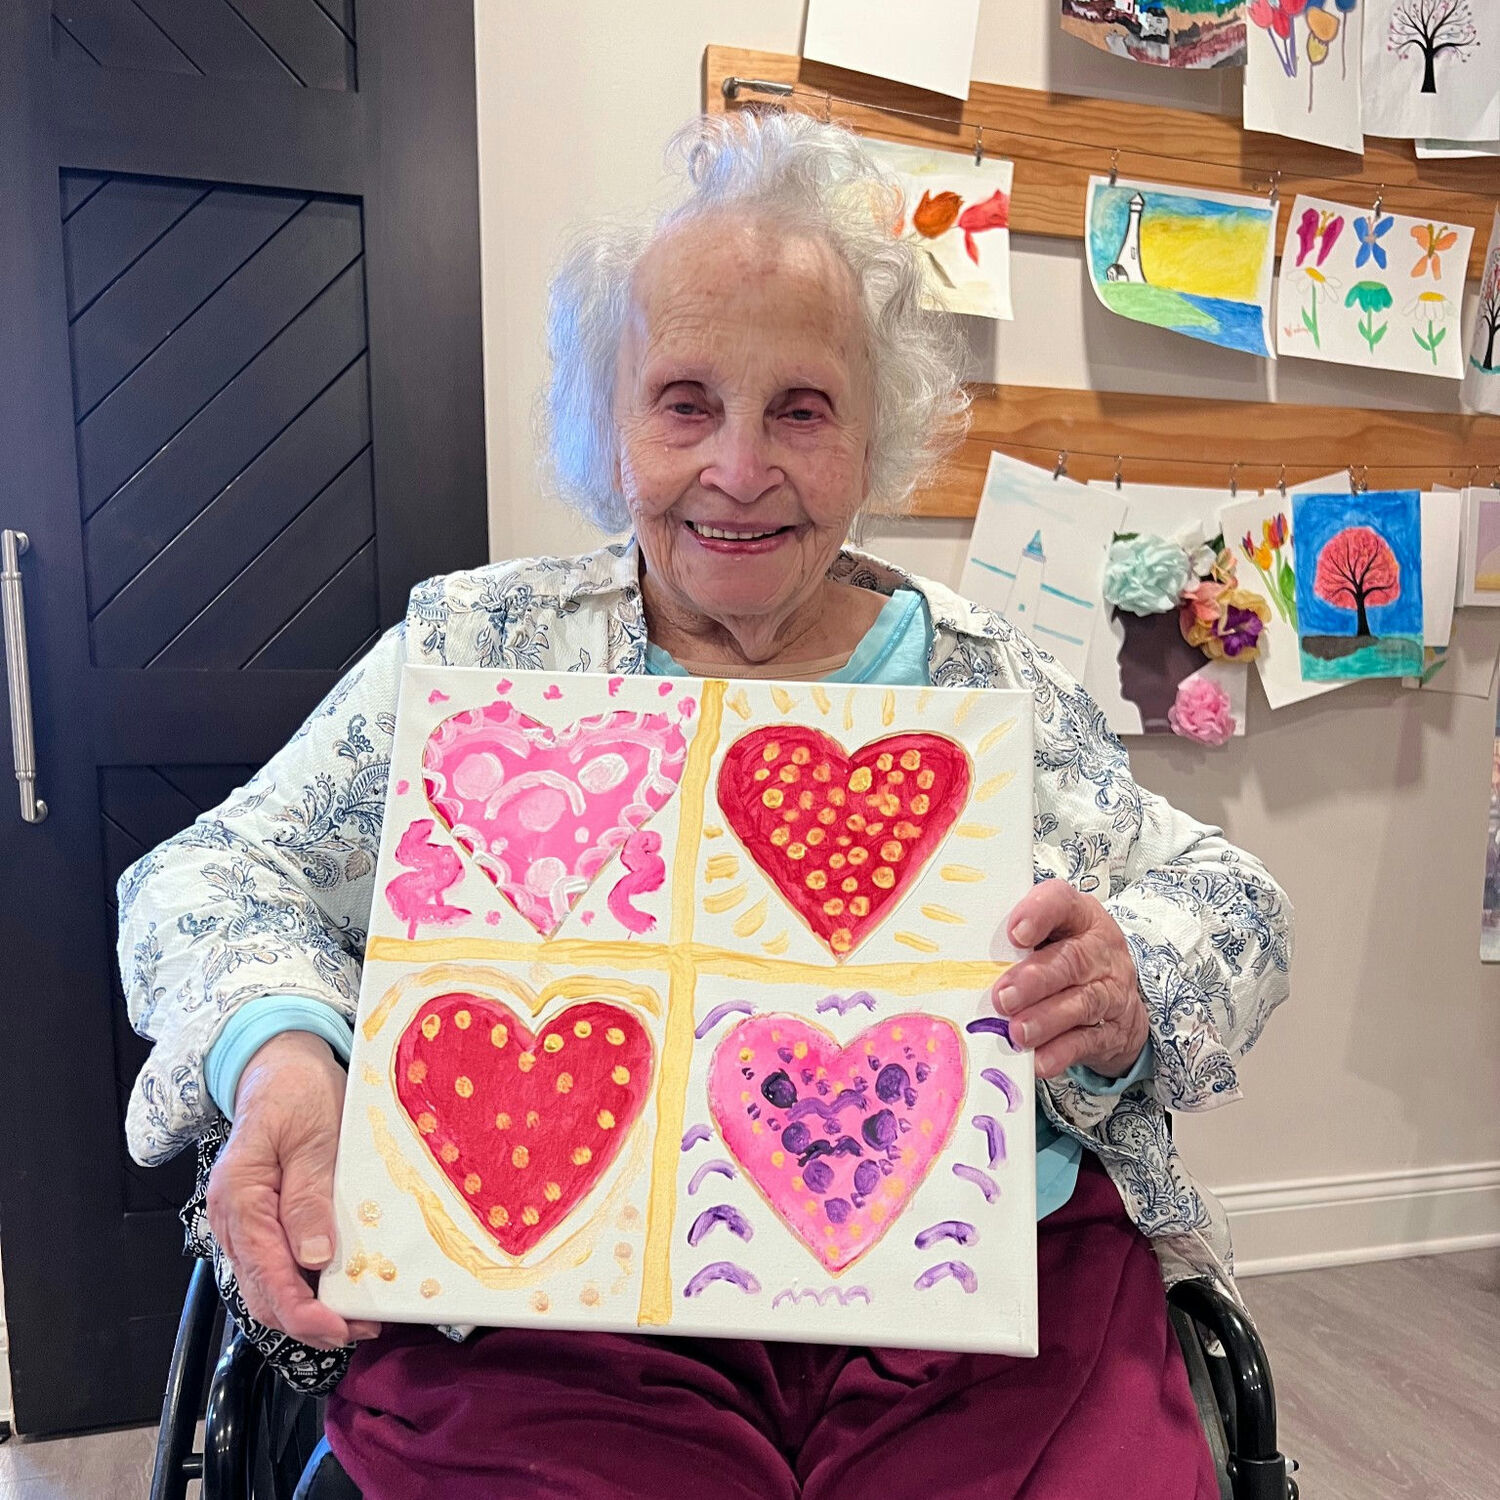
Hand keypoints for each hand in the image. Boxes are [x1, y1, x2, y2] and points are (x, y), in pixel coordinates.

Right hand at [206, 1030, 378, 1349]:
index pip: (266, 1273)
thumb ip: (308, 1197)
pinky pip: (275, 1266)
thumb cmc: (297, 1092)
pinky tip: (337, 1290)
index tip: (339, 1327)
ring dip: (308, 1310)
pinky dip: (304, 1287)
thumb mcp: (313, 1136)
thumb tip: (313, 1259)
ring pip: (267, 1286)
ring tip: (357, 1318)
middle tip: (360, 1329)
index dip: (302, 1311)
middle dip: (309, 1322)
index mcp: (240, 1196)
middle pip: (262, 1292)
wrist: (279, 1066)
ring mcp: (243, 1223)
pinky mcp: (261, 1221)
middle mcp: (233, 1219)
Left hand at [992, 881, 1148, 1081]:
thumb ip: (1016, 942)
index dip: (1039, 914)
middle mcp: (1100, 951)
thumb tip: (966, 960)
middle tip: (1004, 998)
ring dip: (1046, 1019)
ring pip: (1081, 1003)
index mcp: (1079, 917)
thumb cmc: (1067, 959)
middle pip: (1071, 960)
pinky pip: (1087, 1041)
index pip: (1062, 902)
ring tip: (1017, 1031)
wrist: (1119, 1005)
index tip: (1015, 934)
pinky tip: (1039, 1059)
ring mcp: (1110, 990)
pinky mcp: (1111, 1030)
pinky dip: (1061, 1052)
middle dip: (1034, 980)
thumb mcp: (1051, 937)